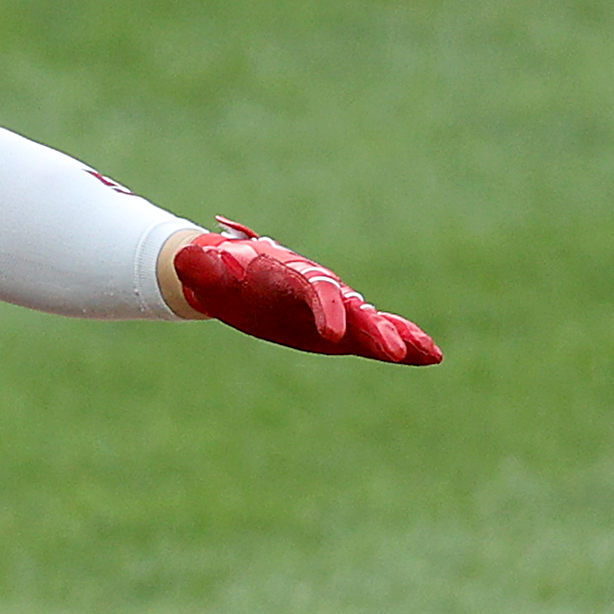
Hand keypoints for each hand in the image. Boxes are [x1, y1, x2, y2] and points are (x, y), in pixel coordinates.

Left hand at [166, 223, 440, 364]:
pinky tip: (428, 355)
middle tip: (393, 349)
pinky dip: (399, 341)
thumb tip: (184, 258)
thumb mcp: (201, 268)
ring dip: (398, 336)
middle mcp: (316, 287)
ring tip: (430, 354)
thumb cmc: (213, 271)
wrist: (225, 271)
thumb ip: (198, 264)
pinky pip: (372, 332)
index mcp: (286, 273)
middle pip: (349, 307)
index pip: (310, 289)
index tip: (334, 333)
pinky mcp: (338, 323)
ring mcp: (331, 305)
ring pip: (369, 320)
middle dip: (371, 329)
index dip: (325, 308)